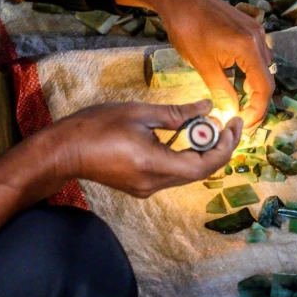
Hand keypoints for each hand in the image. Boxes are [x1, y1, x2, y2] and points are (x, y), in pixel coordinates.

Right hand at [47, 99, 241, 197]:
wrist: (64, 151)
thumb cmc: (96, 127)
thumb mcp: (139, 113)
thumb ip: (176, 113)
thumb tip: (207, 108)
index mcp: (154, 165)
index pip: (204, 164)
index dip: (225, 145)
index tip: (232, 123)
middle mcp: (154, 183)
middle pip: (199, 170)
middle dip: (216, 145)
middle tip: (222, 120)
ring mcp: (147, 188)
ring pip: (187, 173)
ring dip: (199, 150)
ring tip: (202, 124)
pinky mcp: (141, 186)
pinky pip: (172, 173)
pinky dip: (183, 154)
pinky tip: (181, 134)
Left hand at [112, 0, 274, 133]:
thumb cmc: (187, 28)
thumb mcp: (203, 65)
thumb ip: (221, 90)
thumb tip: (232, 112)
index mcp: (249, 48)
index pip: (264, 87)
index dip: (257, 110)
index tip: (245, 124)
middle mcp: (258, 37)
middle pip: (267, 77)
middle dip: (257, 101)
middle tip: (241, 118)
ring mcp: (254, 30)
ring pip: (262, 66)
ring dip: (254, 87)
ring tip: (238, 103)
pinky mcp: (247, 26)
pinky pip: (256, 54)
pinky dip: (249, 71)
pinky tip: (236, 81)